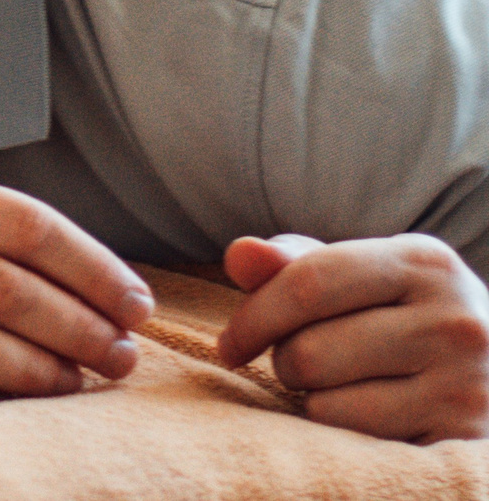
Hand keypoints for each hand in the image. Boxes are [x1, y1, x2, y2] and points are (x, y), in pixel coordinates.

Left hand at [220, 233, 488, 441]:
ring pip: (325, 402)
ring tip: (344, 386)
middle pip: (307, 350)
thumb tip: (238, 255)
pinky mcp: (460, 440)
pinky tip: (371, 415)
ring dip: (312, 400)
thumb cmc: (411, 319)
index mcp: (425, 262)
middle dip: (285, 361)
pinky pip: (355, 440)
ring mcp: (465, 385)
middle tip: (305, 364)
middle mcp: (454, 320)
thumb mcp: (368, 279)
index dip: (253, 315)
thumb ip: (297, 264)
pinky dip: (343, 431)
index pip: (307, 282)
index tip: (230, 344)